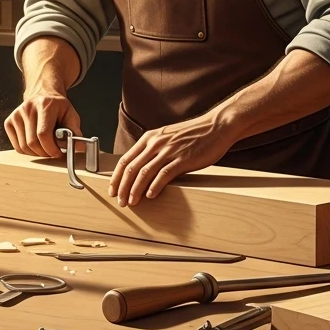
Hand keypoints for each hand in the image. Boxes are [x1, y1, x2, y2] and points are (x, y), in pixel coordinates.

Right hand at [4, 89, 80, 158]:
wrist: (42, 94)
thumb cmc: (57, 107)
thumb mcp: (70, 114)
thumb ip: (75, 130)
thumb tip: (80, 146)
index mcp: (45, 105)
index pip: (43, 134)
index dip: (51, 149)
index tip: (58, 153)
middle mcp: (28, 108)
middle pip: (32, 143)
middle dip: (45, 153)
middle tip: (53, 152)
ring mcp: (16, 114)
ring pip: (24, 147)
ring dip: (36, 153)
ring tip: (45, 147)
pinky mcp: (9, 121)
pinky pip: (17, 146)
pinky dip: (27, 151)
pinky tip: (36, 144)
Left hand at [108, 115, 234, 206]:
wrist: (216, 126)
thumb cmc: (194, 134)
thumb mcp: (167, 137)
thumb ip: (155, 149)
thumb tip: (142, 168)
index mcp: (150, 138)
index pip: (125, 159)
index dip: (116, 177)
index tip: (113, 190)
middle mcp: (156, 143)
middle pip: (131, 168)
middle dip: (123, 187)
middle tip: (120, 201)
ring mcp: (169, 151)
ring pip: (144, 173)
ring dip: (135, 190)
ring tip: (132, 202)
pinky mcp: (182, 159)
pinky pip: (163, 175)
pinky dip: (154, 187)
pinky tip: (150, 196)